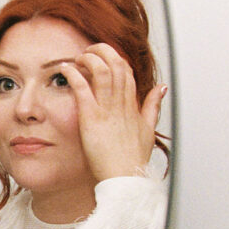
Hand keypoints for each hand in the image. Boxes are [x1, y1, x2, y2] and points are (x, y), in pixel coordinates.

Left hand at [57, 43, 165, 182]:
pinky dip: (74, 75)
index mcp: (132, 105)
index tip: (104, 56)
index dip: (115, 59)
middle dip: (102, 51)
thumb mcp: (148, 129)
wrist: (125, 178)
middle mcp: (121, 104)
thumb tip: (161, 88)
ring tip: (78, 58)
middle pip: (116, 64)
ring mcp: (107, 110)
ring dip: (89, 59)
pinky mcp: (92, 118)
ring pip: (102, 71)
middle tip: (89, 50)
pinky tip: (66, 69)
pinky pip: (83, 88)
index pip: (126, 71)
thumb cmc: (133, 159)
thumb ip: (153, 106)